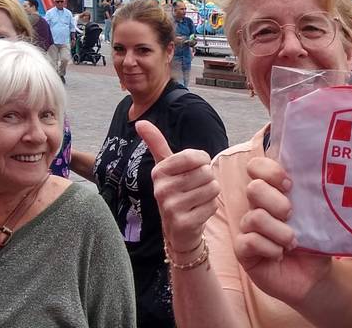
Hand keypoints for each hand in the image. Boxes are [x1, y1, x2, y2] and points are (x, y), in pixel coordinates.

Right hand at [137, 121, 219, 253]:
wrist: (177, 229)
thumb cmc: (176, 191)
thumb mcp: (165, 166)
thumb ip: (156, 143)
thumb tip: (139, 121)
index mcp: (159, 171)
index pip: (196, 156)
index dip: (203, 162)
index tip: (193, 170)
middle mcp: (161, 189)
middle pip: (206, 172)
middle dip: (206, 180)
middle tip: (193, 189)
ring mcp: (170, 207)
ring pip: (212, 188)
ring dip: (210, 194)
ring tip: (195, 200)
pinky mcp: (183, 223)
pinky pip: (212, 205)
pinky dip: (210, 208)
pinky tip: (197, 213)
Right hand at [233, 156, 332, 304]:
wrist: (315, 275)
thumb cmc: (315, 241)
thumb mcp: (318, 215)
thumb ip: (313, 195)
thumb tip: (321, 176)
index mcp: (273, 191)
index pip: (257, 167)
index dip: (270, 171)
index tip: (290, 185)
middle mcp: (257, 206)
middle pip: (253, 188)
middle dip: (276, 201)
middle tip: (292, 215)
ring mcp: (248, 228)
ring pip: (255, 217)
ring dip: (279, 231)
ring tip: (293, 242)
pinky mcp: (243, 251)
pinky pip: (249, 242)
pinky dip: (270, 248)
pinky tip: (280, 254)